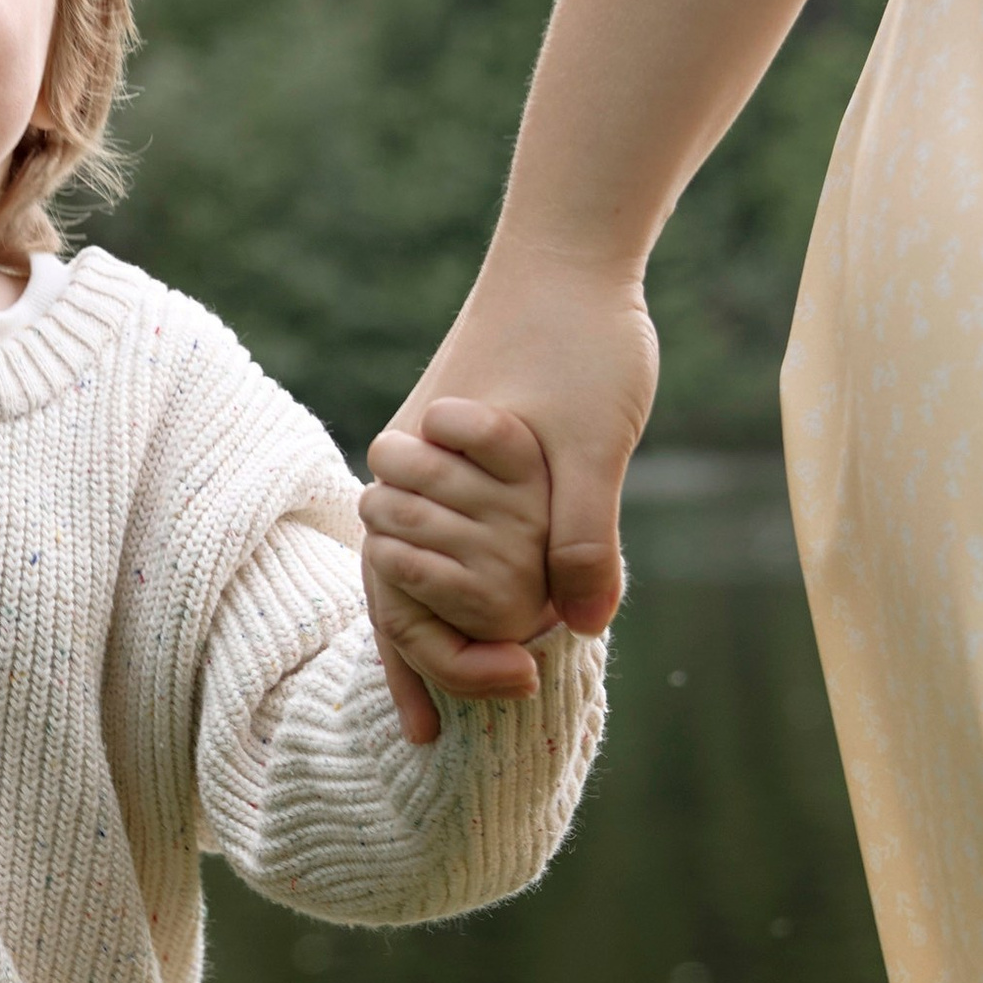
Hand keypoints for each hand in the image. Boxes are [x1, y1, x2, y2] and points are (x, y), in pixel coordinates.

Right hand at [367, 247, 658, 745]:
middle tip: (433, 730)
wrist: (571, 252)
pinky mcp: (457, 453)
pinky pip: (438, 535)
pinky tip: (475, 617)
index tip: (483, 699)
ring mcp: (429, 462)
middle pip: (389, 585)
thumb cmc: (581, 341)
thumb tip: (584, 627)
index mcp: (425, 473)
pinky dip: (447, 585)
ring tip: (436, 701)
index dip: (437, 658)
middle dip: (414, 658)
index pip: (400, 591)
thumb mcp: (594, 444)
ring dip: (421, 629)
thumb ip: (585, 534)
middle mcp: (409, 470)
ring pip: (405, 563)